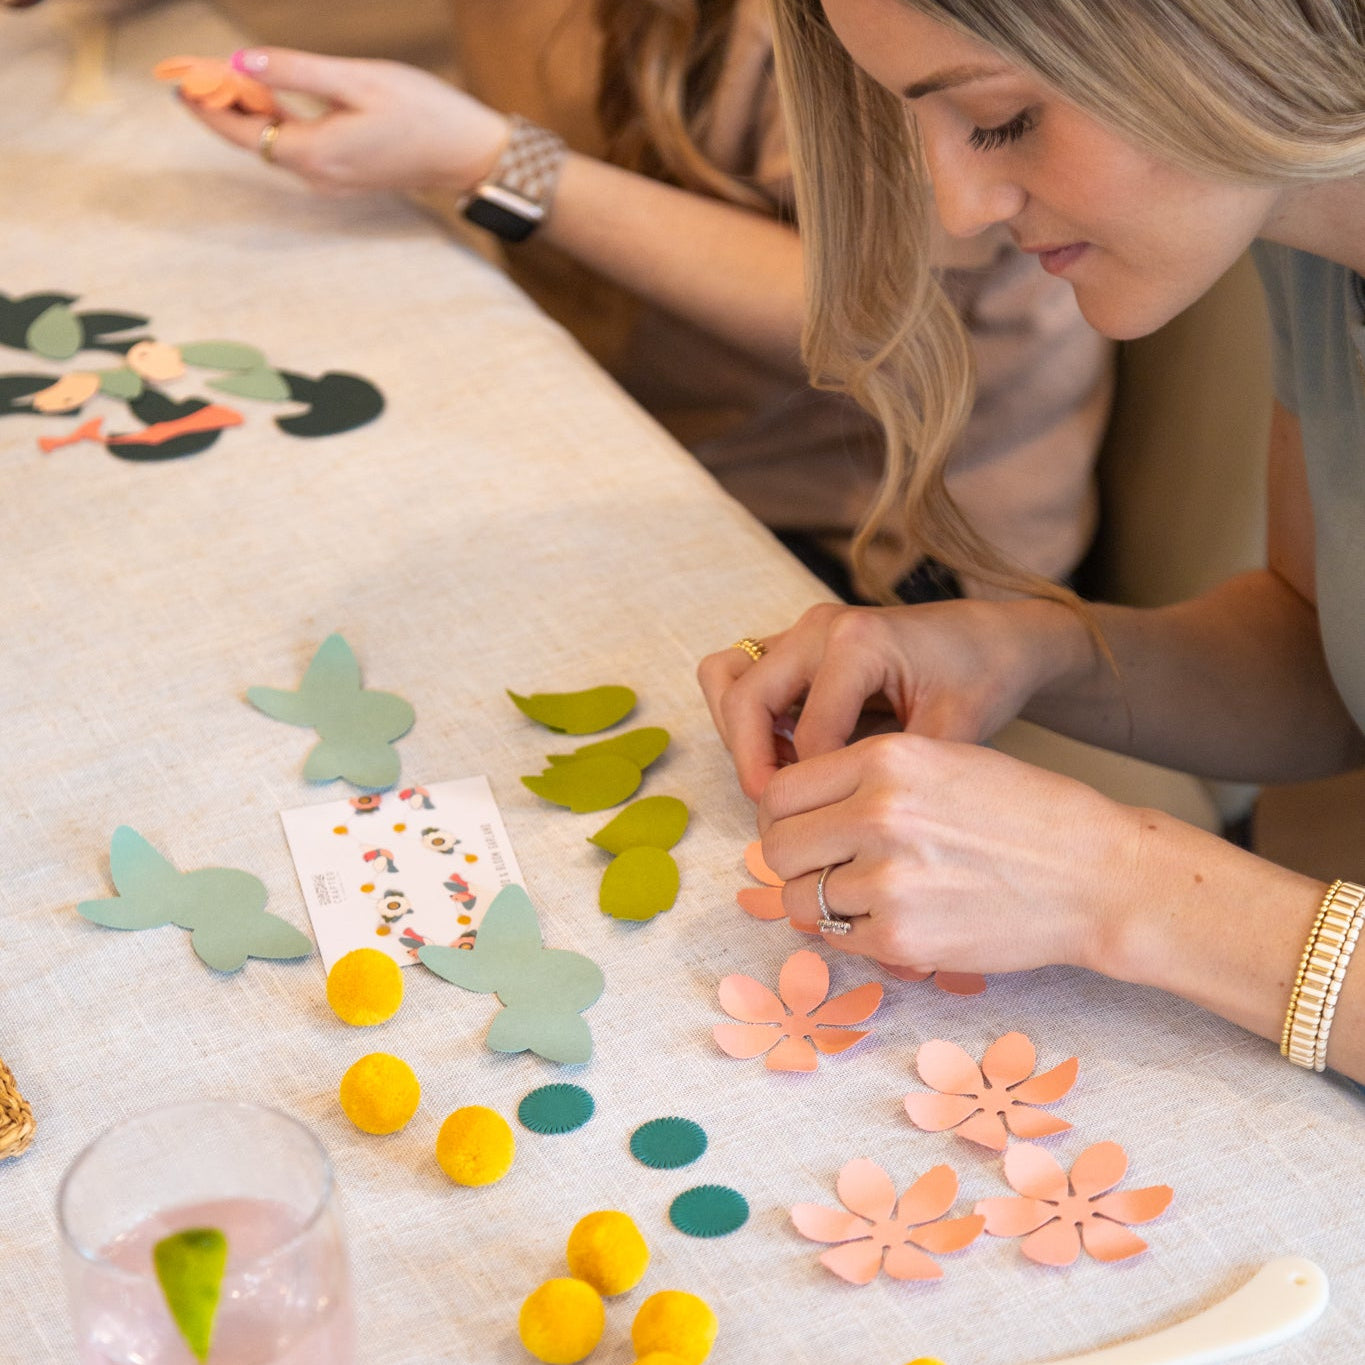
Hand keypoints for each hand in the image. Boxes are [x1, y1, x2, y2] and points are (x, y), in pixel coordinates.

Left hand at [179, 48, 508, 194]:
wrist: (470, 152)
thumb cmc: (423, 113)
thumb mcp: (357, 80)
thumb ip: (296, 72)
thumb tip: (242, 63)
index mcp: (315, 153)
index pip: (241, 130)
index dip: (206, 104)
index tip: (178, 78)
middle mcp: (318, 175)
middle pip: (253, 139)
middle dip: (222, 104)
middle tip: (192, 70)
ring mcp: (332, 179)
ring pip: (274, 143)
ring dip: (250, 111)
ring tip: (224, 76)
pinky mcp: (346, 173)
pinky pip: (298, 146)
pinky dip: (278, 120)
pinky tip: (269, 96)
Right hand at [698, 598, 1070, 800]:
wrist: (991, 638)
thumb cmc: (980, 677)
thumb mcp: (956, 730)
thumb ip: (902, 775)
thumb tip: (859, 831)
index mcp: (858, 642)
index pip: (807, 732)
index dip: (813, 788)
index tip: (830, 824)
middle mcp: (818, 627)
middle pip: (743, 698)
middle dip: (752, 763)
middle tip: (778, 812)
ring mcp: (800, 631)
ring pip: (725, 679)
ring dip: (738, 733)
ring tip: (780, 776)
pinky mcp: (793, 644)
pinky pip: (739, 676)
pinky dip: (747, 719)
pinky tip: (786, 753)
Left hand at [757, 732, 1139, 975]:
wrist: (1098, 875)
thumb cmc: (1024, 812)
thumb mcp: (943, 759)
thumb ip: (865, 777)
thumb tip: (794, 811)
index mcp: (886, 758)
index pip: (780, 792)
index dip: (784, 816)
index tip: (804, 829)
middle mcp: (878, 813)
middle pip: (777, 847)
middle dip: (796, 861)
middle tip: (827, 867)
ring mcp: (888, 880)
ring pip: (799, 899)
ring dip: (821, 902)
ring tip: (866, 895)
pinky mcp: (902, 937)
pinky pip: (836, 939)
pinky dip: (854, 934)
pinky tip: (894, 918)